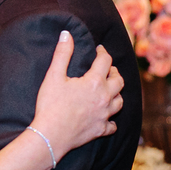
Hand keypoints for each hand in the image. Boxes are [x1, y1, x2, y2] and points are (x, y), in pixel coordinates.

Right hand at [31, 37, 123, 155]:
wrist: (50, 135)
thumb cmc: (50, 105)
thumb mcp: (53, 76)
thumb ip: (62, 53)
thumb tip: (67, 34)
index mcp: (95, 82)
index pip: (105, 61)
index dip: (102, 52)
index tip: (98, 49)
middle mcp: (105, 98)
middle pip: (118, 80)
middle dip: (114, 71)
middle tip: (107, 69)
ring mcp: (104, 115)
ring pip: (120, 102)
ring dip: (116, 93)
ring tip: (110, 90)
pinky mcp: (100, 130)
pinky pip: (113, 125)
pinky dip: (111, 119)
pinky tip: (106, 117)